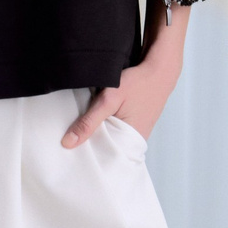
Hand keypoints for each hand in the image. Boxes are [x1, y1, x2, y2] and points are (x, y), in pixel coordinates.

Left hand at [61, 1, 189, 147]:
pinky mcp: (134, 123)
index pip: (102, 158)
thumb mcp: (109, 100)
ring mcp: (135, 132)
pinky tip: (95, 118)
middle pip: (105, 149)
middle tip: (69, 141)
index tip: (68, 154)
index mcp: (130, 142)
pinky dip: (105, 125)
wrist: (159, 69)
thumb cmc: (138, 83)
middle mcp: (134, 141)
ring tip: (79, 130)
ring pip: (109, 138)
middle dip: (89, 145)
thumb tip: (68, 143)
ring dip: (96, 133)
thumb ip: (89, 122)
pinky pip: (115, 129)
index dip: (85, 156)